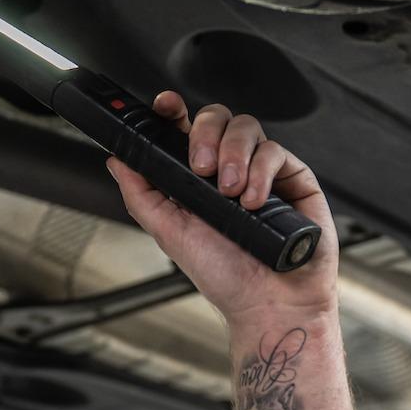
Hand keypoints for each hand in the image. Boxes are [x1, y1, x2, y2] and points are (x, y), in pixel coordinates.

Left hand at [105, 90, 340, 321]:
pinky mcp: (293, 178)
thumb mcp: (169, 233)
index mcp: (196, 177)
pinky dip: (261, 172)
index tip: (164, 106)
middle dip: (205, 134)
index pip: (183, 129)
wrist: (269, 303)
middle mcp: (229, 168)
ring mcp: (261, 170)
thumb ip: (141, 194)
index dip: (172, 110)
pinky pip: (276, 151)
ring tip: (230, 193)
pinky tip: (253, 202)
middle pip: (216, 117)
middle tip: (202, 168)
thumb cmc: (225, 276)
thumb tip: (117, 159)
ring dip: (234, 154)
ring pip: (246, 126)